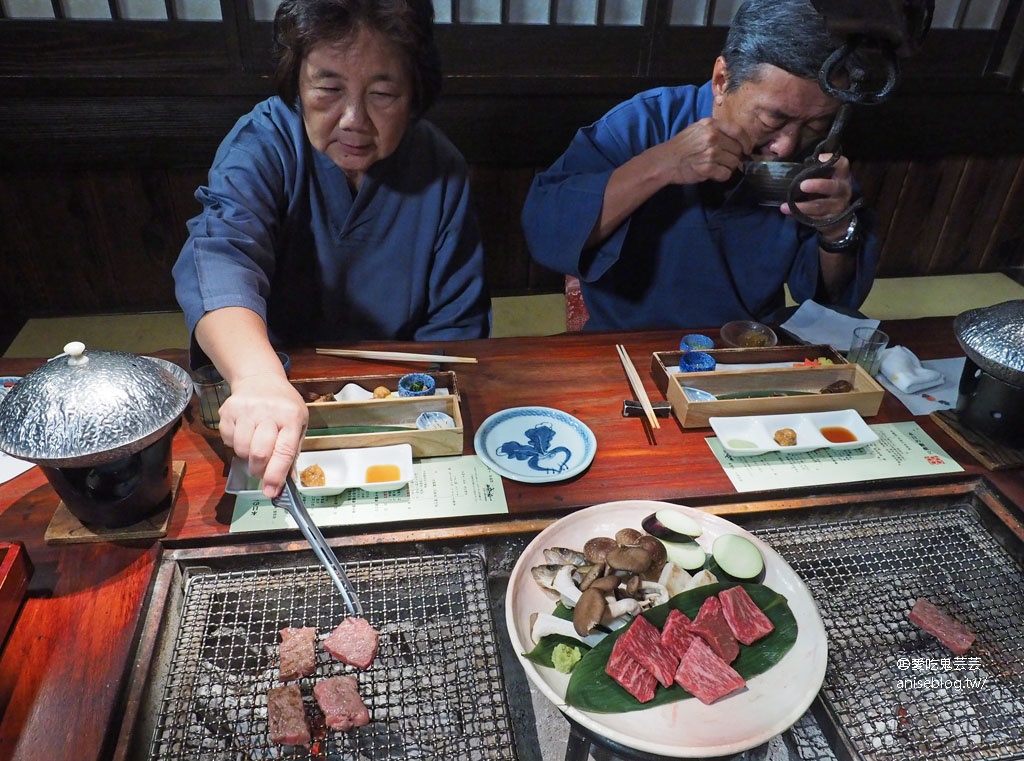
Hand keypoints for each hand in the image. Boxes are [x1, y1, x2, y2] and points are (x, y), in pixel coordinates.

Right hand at [217, 373, 308, 498]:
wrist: (260, 379)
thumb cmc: (284, 406)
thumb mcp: (299, 423)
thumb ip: (292, 452)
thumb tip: (284, 483)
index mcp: (291, 416)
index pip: (283, 451)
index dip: (276, 475)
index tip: (270, 492)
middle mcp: (268, 411)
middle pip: (258, 453)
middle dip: (259, 470)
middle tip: (261, 471)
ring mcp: (246, 409)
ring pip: (240, 449)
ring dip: (246, 457)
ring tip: (254, 447)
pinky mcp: (228, 410)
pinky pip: (227, 439)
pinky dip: (234, 444)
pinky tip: (244, 433)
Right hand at [653, 117, 753, 185]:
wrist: (666, 161)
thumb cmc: (682, 145)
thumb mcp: (698, 129)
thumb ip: (717, 130)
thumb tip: (737, 140)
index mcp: (711, 124)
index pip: (738, 131)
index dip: (746, 142)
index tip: (747, 149)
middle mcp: (713, 136)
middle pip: (738, 149)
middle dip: (735, 156)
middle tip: (725, 160)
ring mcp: (710, 153)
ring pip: (734, 162)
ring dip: (728, 167)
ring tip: (717, 166)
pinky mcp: (707, 168)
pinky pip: (726, 174)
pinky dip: (722, 176)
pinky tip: (713, 173)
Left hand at [780, 153, 854, 236]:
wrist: (836, 218)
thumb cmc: (825, 192)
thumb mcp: (824, 179)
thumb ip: (814, 171)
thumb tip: (792, 164)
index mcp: (841, 176)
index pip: (842, 164)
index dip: (833, 161)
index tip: (819, 158)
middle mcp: (842, 190)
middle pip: (833, 187)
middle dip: (818, 185)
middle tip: (802, 185)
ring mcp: (837, 206)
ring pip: (820, 206)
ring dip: (803, 206)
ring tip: (786, 205)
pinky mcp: (830, 219)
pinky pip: (814, 218)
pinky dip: (799, 215)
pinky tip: (788, 211)